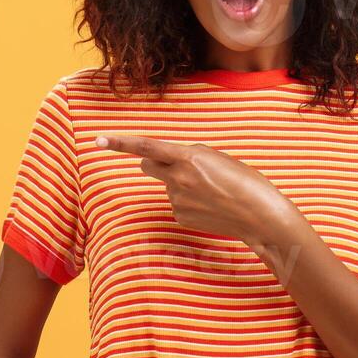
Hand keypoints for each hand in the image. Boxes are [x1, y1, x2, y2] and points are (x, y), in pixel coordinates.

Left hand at [95, 135, 301, 244]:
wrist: (259, 215)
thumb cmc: (244, 180)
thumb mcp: (216, 157)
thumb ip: (189, 155)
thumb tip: (171, 162)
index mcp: (188, 157)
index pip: (146, 147)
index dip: (120, 142)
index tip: (99, 139)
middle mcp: (177, 179)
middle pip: (148, 166)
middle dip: (153, 164)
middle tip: (177, 167)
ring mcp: (177, 200)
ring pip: (168, 186)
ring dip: (181, 184)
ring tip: (210, 190)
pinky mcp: (181, 217)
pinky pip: (177, 203)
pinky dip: (189, 202)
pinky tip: (210, 205)